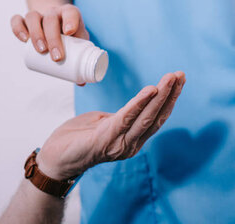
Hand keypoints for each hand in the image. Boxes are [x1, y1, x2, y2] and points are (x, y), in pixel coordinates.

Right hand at [11, 3, 89, 85]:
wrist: (57, 24)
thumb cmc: (70, 36)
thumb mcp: (79, 42)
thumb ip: (81, 59)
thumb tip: (81, 82)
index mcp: (69, 13)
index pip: (70, 12)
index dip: (70, 20)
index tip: (70, 32)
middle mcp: (53, 12)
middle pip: (50, 19)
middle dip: (53, 38)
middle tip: (57, 57)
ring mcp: (38, 15)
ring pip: (33, 17)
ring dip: (36, 34)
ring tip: (41, 51)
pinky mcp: (25, 21)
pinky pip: (17, 20)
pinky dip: (18, 28)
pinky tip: (23, 39)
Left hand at [35, 72, 185, 180]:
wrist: (53, 159)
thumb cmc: (74, 139)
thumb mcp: (100, 123)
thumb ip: (117, 118)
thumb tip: (128, 109)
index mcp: (130, 140)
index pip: (156, 118)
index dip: (169, 99)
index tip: (178, 80)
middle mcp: (130, 144)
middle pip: (157, 117)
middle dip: (171, 94)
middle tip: (181, 74)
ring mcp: (120, 144)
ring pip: (147, 117)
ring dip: (161, 96)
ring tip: (171, 78)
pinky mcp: (106, 139)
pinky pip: (126, 118)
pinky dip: (140, 103)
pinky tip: (151, 90)